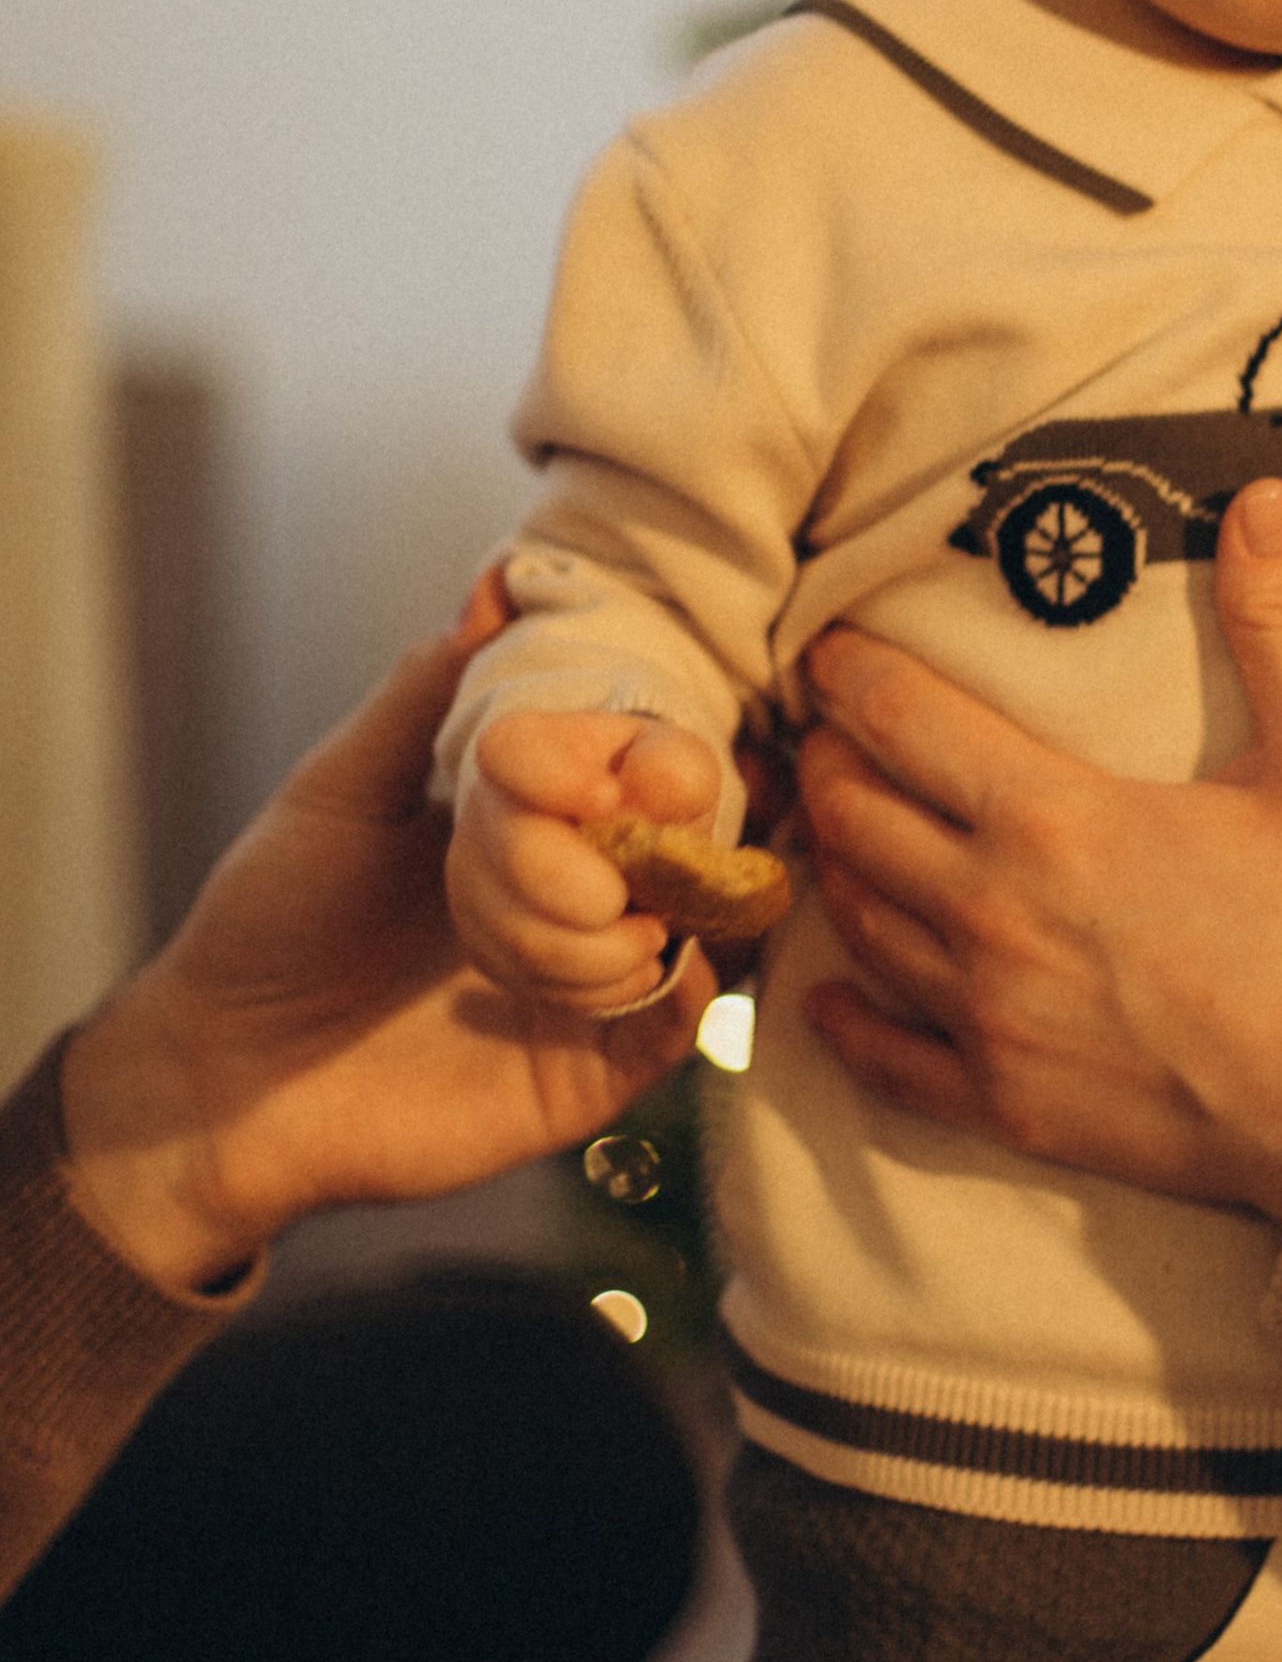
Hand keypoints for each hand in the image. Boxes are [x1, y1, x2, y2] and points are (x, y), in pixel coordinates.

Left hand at [59, 576, 708, 1293]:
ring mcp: (588, 980)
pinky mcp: (587, 1071)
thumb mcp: (339, 790)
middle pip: (674, 839)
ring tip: (508, 954)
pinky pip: (675, 1028)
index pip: (635, 762)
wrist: (223, 1074)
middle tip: (582, 845)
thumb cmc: (268, 924)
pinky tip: (644, 972)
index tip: (609, 768)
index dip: (646, 754)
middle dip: (636, 838)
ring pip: (678, 925)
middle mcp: (574, 890)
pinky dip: (679, 994)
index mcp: (528, 816)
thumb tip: (494, 586)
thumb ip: (424, 696)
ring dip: (612, 927)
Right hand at [447, 704, 726, 1015]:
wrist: (615, 837)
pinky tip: (633, 964)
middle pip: (521, 861)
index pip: (511, 753)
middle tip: (652, 907)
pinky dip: (601, 987)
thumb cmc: (644, 790)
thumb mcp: (674, 763)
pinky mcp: (489, 948)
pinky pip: (537, 984)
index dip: (555, 780)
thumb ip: (675, 769)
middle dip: (601, 897)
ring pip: (529, 941)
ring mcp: (476, 889)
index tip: (608, 800)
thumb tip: (655, 790)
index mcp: (522, 750)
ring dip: (610, 954)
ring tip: (652, 935)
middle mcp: (484, 818)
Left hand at [795, 481, 1281, 1218]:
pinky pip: (882, 1054)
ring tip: (834, 831)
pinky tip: (822, 994)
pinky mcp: (999, 1101)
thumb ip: (1280, 625)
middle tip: (828, 734)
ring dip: (832, 866)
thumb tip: (1263, 500)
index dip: (849, 672)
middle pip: (852, 817)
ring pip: (855, 921)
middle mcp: (992, 912)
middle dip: (827, 762)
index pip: (901, 720)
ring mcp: (986, 1014)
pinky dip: (838, 1018)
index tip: (829, 648)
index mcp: (1054, 817)